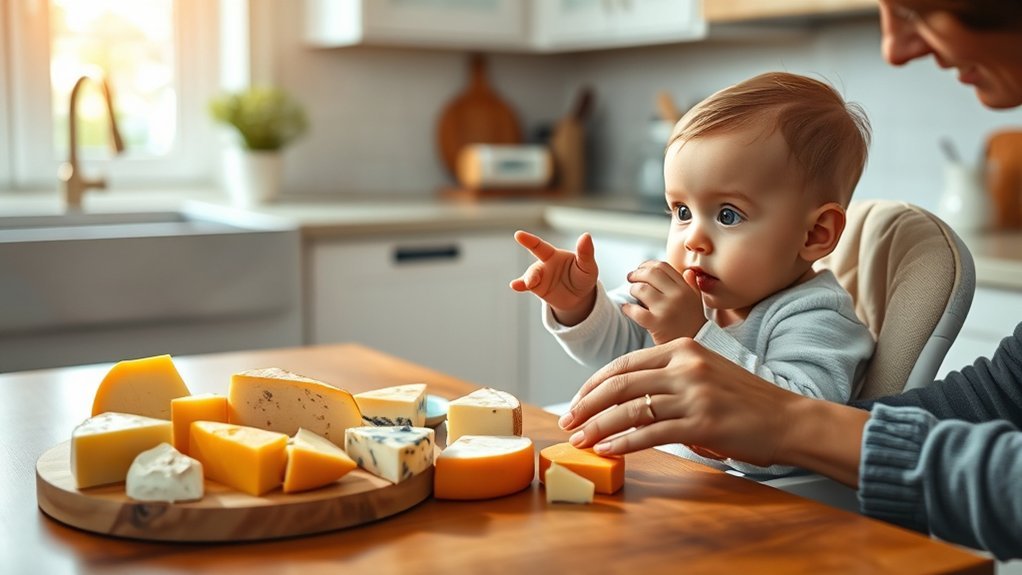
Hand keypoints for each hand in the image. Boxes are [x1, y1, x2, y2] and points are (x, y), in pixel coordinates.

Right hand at [510, 230, 598, 325]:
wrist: (578, 297)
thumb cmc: (582, 277)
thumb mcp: (587, 266)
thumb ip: (585, 253)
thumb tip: (586, 235)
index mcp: (554, 255)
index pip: (541, 246)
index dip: (530, 240)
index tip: (518, 234)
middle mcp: (544, 264)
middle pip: (534, 256)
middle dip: (527, 244)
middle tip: (519, 235)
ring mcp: (539, 277)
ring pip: (531, 275)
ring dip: (530, 278)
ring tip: (531, 283)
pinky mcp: (537, 289)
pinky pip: (526, 286)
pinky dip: (520, 285)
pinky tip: (515, 285)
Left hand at [558, 338, 799, 467]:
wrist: (788, 419)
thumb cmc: (744, 399)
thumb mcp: (704, 371)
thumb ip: (668, 375)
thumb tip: (623, 396)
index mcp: (683, 348)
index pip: (624, 364)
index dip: (593, 384)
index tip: (576, 401)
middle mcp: (686, 366)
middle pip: (619, 385)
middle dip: (586, 405)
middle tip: (568, 422)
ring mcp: (694, 394)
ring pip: (630, 410)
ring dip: (598, 427)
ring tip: (581, 440)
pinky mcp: (701, 423)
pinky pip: (650, 434)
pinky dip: (624, 444)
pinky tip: (608, 450)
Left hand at [622, 261, 704, 344]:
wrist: (697, 345)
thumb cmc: (692, 323)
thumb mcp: (696, 301)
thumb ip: (691, 285)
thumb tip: (687, 271)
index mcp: (685, 287)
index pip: (662, 266)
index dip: (647, 265)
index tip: (641, 269)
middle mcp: (677, 295)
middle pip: (651, 273)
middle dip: (636, 274)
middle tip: (631, 278)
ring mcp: (666, 309)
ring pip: (641, 289)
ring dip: (632, 289)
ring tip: (633, 294)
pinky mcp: (656, 323)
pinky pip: (635, 310)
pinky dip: (627, 308)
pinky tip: (626, 308)